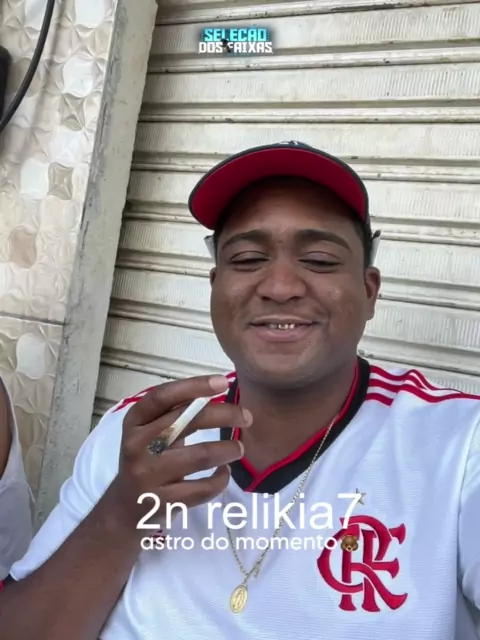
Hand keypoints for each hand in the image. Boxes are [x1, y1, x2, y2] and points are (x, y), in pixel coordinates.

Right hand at [107, 375, 250, 531]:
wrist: (125, 509)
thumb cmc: (148, 459)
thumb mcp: (151, 432)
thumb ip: (176, 412)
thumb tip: (219, 389)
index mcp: (135, 421)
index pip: (163, 396)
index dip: (194, 386)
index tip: (223, 382)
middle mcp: (137, 445)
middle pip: (187, 422)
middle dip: (224, 415)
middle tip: (246, 416)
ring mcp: (147, 476)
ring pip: (200, 456)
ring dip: (228, 449)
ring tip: (238, 448)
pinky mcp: (161, 503)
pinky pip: (203, 488)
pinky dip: (221, 479)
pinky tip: (223, 473)